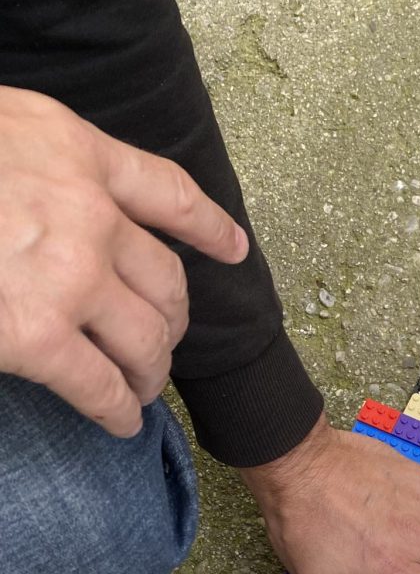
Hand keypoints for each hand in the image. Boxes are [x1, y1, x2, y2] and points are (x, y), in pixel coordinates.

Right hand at [0, 86, 247, 436]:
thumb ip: (31, 162)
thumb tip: (37, 197)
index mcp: (73, 150)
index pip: (167, 191)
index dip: (207, 226)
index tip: (233, 248)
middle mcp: (88, 212)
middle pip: (167, 280)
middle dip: (173, 319)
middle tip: (163, 342)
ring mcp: (69, 275)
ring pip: (147, 339)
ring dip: (151, 371)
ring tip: (142, 388)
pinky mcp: (39, 336)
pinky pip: (102, 386)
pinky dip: (118, 411)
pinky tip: (120, 422)